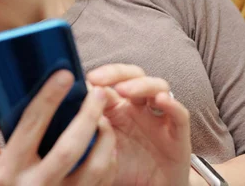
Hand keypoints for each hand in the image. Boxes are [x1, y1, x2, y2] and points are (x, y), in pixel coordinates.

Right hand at [0, 70, 117, 185]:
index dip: (49, 98)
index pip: (31, 126)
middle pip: (69, 147)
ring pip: (93, 166)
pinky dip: (109, 159)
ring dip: (105, 138)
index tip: (65, 75)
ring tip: (105, 117)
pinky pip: (102, 181)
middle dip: (88, 115)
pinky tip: (106, 142)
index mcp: (9, 169)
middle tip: (99, 92)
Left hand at [87, 64, 191, 185]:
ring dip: (141, 85)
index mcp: (119, 108)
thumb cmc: (125, 170)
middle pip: (133, 75)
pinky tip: (161, 101)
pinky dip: (173, 104)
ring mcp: (160, 117)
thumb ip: (87, 133)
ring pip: (157, 86)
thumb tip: (64, 114)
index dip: (96, 77)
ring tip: (124, 90)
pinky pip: (180, 114)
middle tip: (98, 79)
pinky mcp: (178, 133)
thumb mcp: (99, 152)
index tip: (79, 80)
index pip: (110, 81)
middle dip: (116, 73)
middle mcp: (140, 107)